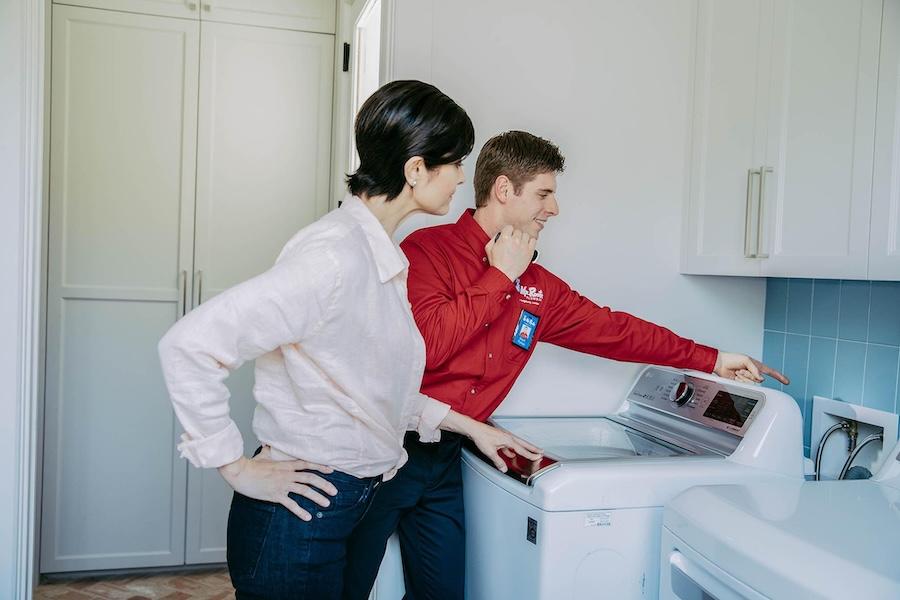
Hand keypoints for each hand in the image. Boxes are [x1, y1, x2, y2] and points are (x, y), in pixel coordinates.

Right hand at [218, 445, 337, 520]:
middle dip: (325, 485)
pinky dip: (300, 512)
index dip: (321, 466)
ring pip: (305, 491)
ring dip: (317, 497)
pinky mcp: (275, 495)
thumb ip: (268, 450)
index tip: (332, 470)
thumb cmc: (250, 465)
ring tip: (327, 503)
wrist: (240, 473)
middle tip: (335, 491)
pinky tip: (308, 517)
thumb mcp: (262, 455)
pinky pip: (291, 505)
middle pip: (311, 478)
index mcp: (286, 465)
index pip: (307, 464)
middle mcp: (287, 474)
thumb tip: (267, 443)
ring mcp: (282, 485)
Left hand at [465, 421, 542, 472]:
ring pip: (517, 444)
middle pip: (523, 444)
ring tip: (529, 453)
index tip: (538, 457)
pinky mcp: (500, 438)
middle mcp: (508, 437)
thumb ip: (498, 461)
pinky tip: (511, 454)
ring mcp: (504, 437)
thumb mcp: (490, 452)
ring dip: (523, 449)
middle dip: (532, 449)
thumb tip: (504, 469)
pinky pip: (509, 445)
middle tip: (541, 451)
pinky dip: (512, 450)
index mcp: (508, 440)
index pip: (522, 450)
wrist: (474, 429)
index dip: (531, 454)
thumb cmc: (481, 437)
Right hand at [485, 225, 536, 281]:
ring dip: (522, 238)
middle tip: (513, 242)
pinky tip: (526, 246)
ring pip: (526, 235)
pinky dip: (530, 242)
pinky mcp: (530, 251)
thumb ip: (494, 238)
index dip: (508, 232)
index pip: (509, 227)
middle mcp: (515, 240)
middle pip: (518, 231)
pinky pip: (533, 240)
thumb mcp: (488, 248)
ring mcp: (523, 245)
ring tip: (519, 244)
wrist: (504, 274)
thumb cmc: (497, 264)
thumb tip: (499, 235)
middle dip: (515, 236)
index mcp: (505, 238)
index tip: (508, 236)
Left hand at [713, 352, 789, 385]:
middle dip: (749, 374)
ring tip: (738, 371)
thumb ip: (755, 369)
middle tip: (741, 369)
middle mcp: (754, 374)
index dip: (780, 377)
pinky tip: (735, 376)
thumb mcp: (746, 360)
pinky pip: (745, 385)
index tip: (787, 382)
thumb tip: (761, 379)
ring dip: (743, 377)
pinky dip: (740, 380)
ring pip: (751, 383)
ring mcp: (747, 379)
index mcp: (757, 366)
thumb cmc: (733, 359)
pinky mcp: (741, 383)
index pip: (771, 372)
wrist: (721, 364)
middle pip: (759, 380)